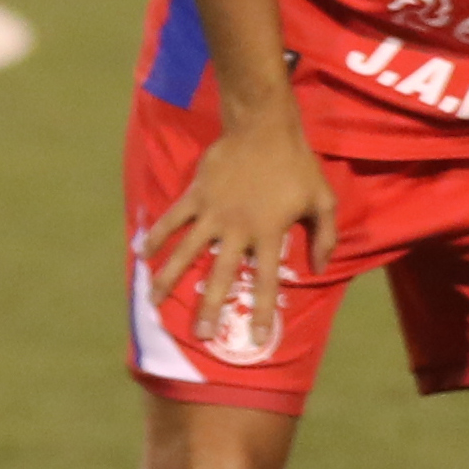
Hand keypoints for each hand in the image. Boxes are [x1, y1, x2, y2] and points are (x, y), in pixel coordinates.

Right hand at [141, 112, 333, 356]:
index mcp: (269, 234)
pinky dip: (156, 235)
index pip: (267, 282)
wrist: (264, 129)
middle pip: (222, 276)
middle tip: (202, 335)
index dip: (263, 312)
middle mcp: (238, 229)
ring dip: (169, 278)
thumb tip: (322, 268)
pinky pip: (172, 219)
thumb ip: (325, 236)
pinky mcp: (195, 195)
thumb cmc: (298, 166)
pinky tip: (142, 254)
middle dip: (211, 308)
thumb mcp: (323, 200)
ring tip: (154, 302)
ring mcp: (213, 212)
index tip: (258, 339)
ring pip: (187, 252)